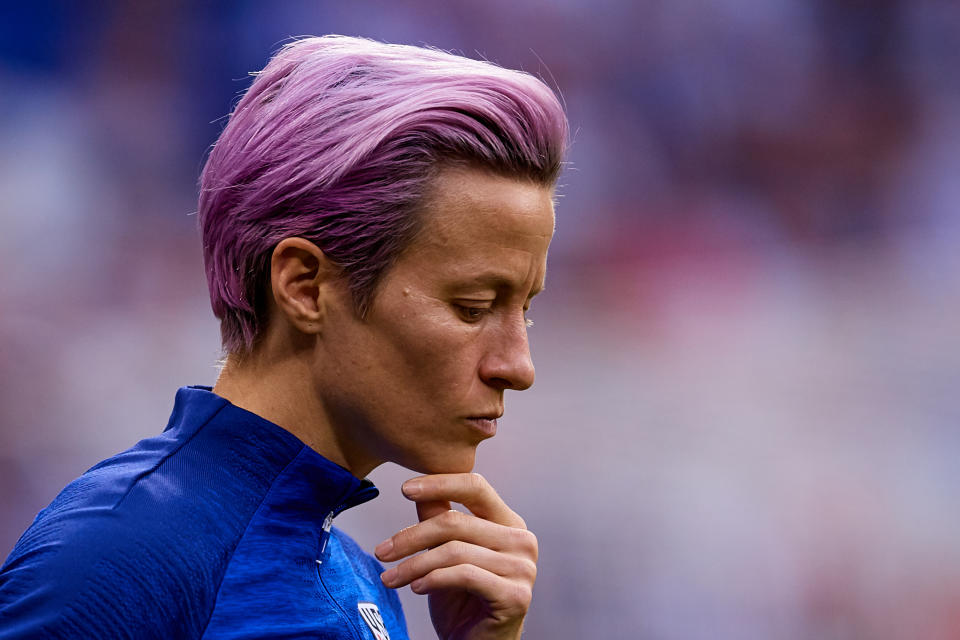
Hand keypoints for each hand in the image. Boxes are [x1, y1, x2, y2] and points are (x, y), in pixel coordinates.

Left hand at [375, 473, 537, 639]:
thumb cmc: (461, 599)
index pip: (476, 487)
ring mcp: (523, 568)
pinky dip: (432, 579)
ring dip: (414, 565)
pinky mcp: (515, 595)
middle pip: (456, 522)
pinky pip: (464, 575)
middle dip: (411, 537)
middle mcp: (522, 540)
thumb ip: (438, 520)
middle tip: (381, 551)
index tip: (404, 488)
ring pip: (455, 551)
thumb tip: (417, 488)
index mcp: (508, 523)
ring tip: (390, 578)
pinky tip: (415, 588)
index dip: (440, 482)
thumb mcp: (444, 555)